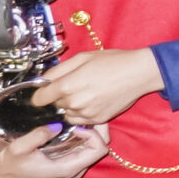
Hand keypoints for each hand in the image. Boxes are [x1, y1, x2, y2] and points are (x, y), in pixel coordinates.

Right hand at [0, 120, 107, 177]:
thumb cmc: (10, 167)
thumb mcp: (18, 149)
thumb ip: (37, 136)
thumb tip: (57, 125)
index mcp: (68, 168)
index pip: (99, 150)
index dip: (94, 134)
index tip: (76, 125)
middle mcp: (76, 170)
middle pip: (101, 148)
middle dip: (97, 130)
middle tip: (84, 115)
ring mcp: (73, 168)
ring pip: (94, 148)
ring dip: (91, 132)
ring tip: (79, 118)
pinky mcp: (68, 164)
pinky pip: (85, 149)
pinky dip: (84, 136)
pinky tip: (73, 125)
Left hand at [30, 48, 164, 127]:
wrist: (139, 73)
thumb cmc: (112, 61)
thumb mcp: (82, 57)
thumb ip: (58, 70)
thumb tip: (42, 81)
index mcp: (67, 85)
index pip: (39, 98)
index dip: (41, 93)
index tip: (46, 90)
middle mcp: (74, 102)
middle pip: (54, 105)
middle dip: (60, 96)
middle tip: (76, 85)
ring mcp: (86, 114)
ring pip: (66, 113)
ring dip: (71, 106)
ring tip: (86, 93)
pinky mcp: (97, 120)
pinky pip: (79, 120)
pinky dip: (81, 113)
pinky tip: (92, 101)